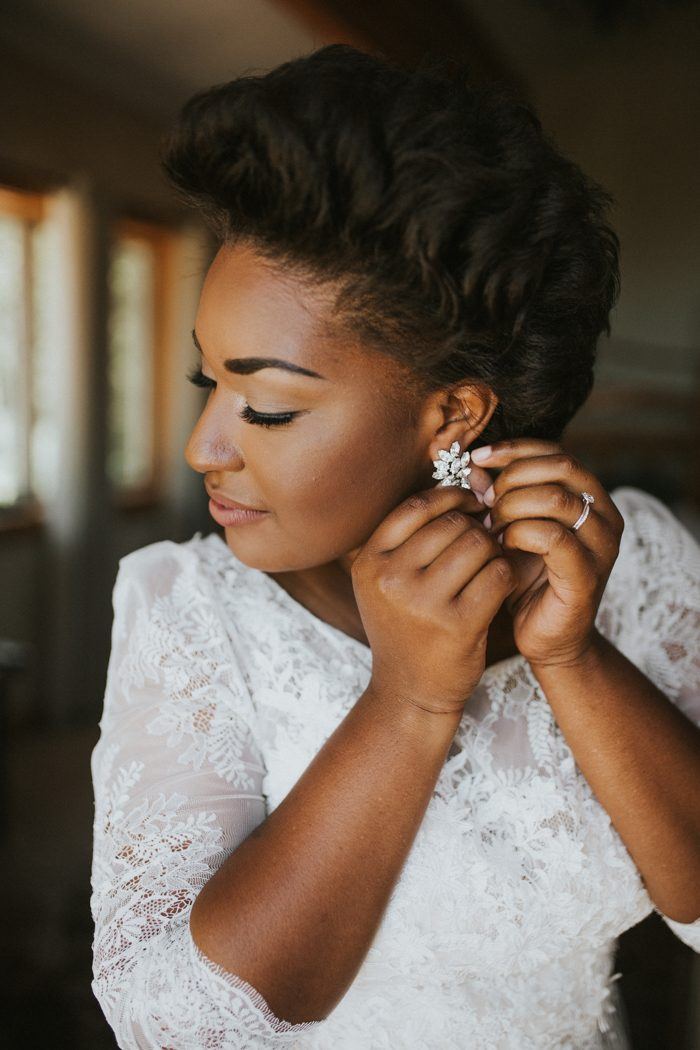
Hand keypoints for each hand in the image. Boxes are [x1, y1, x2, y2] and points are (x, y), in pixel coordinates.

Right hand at [351, 484, 517, 715]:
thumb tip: (465, 482)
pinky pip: (497, 574)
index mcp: (369, 561)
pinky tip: (499, 585)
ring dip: (493, 549)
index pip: (417, 506)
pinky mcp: (458, 624)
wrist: (409, 691)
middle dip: (476, 527)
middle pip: (452, 523)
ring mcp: (423, 602)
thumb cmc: (405, 626)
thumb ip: (410, 537)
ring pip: (478, 544)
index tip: (471, 505)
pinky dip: (505, 573)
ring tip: (490, 563)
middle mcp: (390, 578)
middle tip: (486, 541)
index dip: (452, 497)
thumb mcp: (386, 581)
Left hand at [471, 439, 624, 668]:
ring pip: (557, 499)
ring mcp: (601, 546)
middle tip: (486, 501)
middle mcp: (605, 516)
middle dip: (513, 478)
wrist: (545, 639)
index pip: (557, 452)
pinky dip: (520, 534)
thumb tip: (472, 466)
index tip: (478, 458)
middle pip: (560, 467)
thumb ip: (495, 496)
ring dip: (513, 506)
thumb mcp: (508, 528)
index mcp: (590, 498)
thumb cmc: (525, 580)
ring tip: (491, 526)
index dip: (515, 449)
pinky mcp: (588, 575)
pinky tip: (501, 545)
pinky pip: (553, 537)